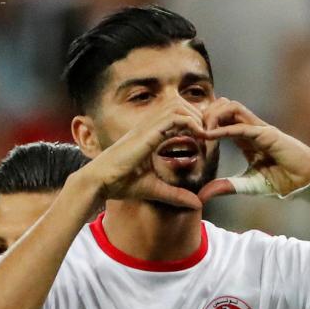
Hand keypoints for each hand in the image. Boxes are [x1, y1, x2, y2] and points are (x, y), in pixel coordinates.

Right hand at [75, 101, 207, 209]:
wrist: (100, 182)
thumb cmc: (120, 183)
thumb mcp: (155, 190)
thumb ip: (176, 195)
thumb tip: (197, 204)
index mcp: (149, 134)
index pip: (175, 116)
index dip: (193, 122)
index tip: (205, 137)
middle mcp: (148, 126)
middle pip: (178, 104)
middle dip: (197, 114)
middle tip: (209, 131)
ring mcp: (146, 126)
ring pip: (177, 105)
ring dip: (196, 116)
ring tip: (206, 132)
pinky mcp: (147, 132)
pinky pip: (174, 118)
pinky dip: (190, 123)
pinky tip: (200, 136)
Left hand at [198, 98, 309, 203]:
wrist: (306, 181)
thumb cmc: (283, 180)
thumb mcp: (247, 185)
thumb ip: (226, 187)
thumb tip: (202, 196)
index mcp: (245, 137)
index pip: (220, 118)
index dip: (203, 123)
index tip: (188, 136)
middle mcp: (250, 128)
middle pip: (222, 105)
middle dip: (203, 113)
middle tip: (191, 130)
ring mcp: (259, 128)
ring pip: (230, 106)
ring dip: (212, 115)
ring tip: (200, 132)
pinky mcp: (267, 134)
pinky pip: (241, 126)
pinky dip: (223, 128)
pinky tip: (209, 135)